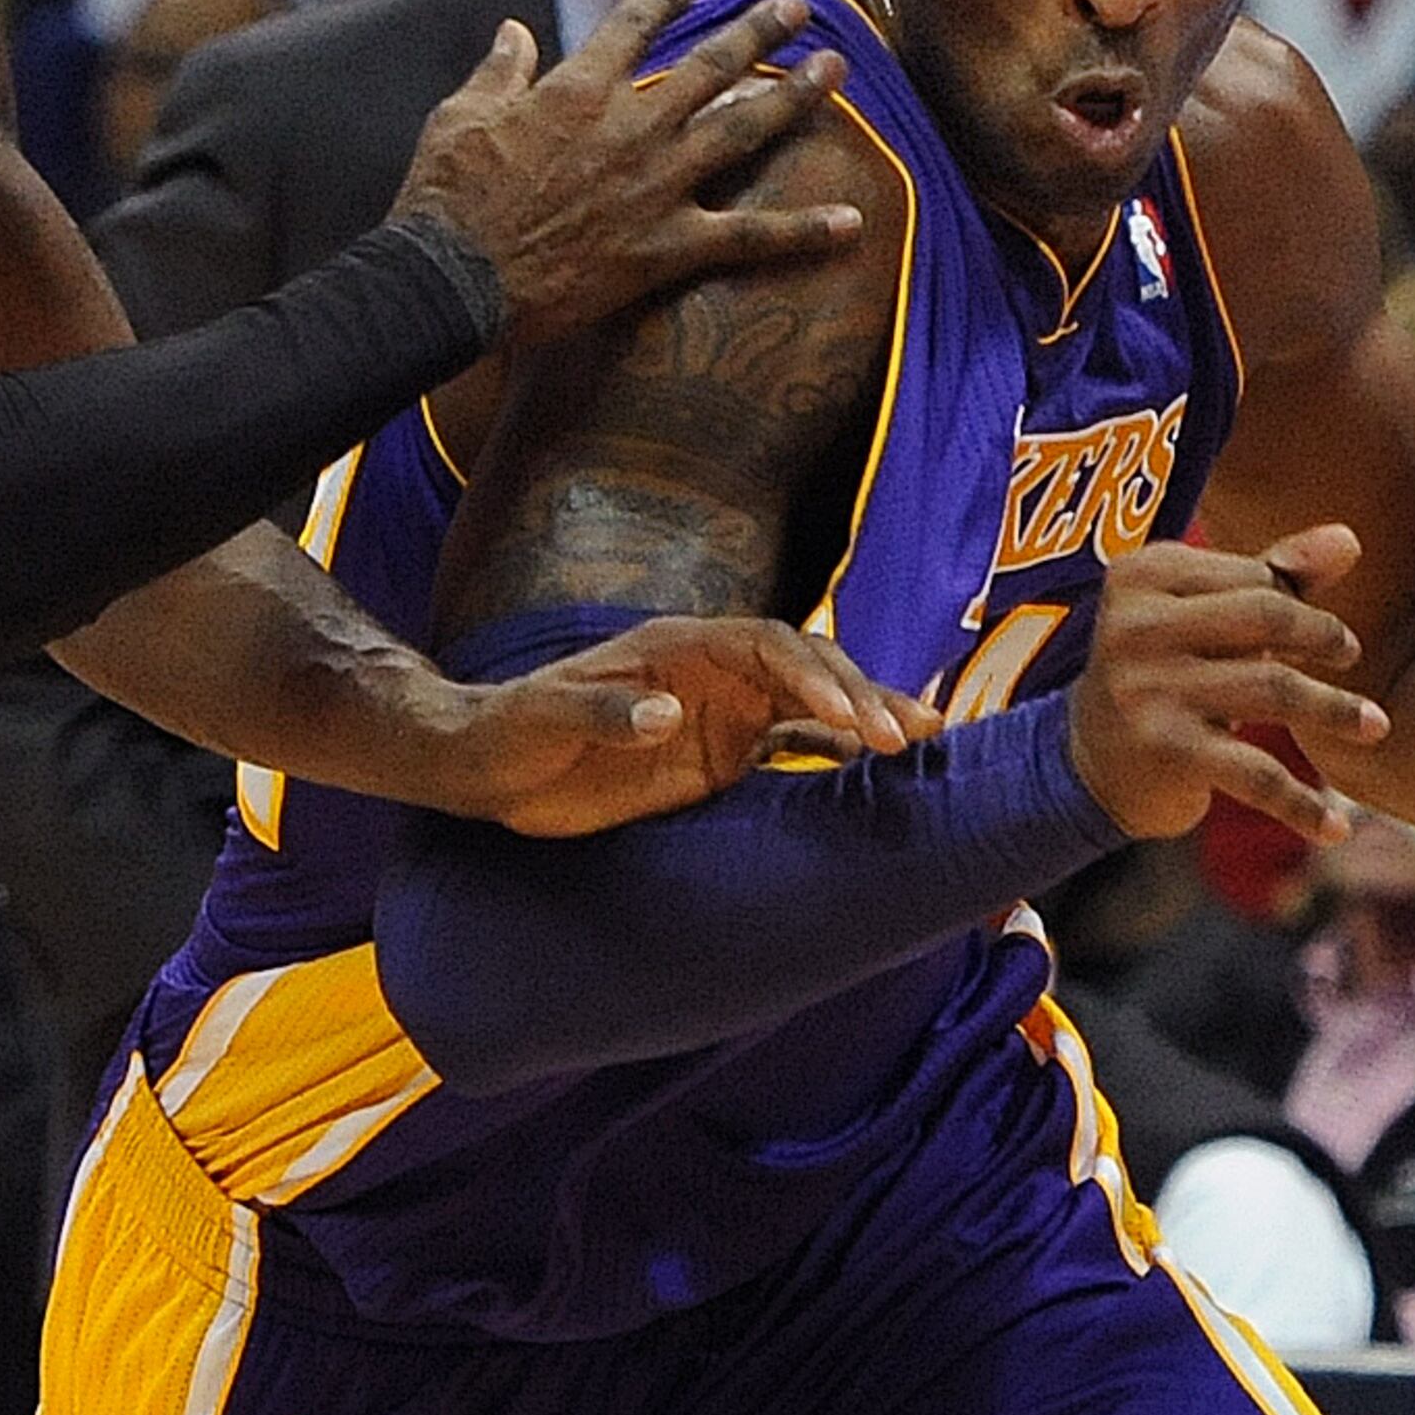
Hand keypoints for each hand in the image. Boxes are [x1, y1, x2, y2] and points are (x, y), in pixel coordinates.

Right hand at [393, 0, 856, 350]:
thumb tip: (512, 33)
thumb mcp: (459, 117)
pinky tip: (853, 222)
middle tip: (800, 9)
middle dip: (761, 31)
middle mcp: (630, 126)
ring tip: (837, 71)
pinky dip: (804, 231)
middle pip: (711, 65)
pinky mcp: (667, 246)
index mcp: (577, 89)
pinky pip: (750, 236)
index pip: (635, 24)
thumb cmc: (445, 196)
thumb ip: (499, 71)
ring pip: (744, 130)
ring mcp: (656, 185)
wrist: (451, 279)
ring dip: (796, 97)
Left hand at [443, 613, 930, 834]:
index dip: (810, 674)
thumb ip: (604, 713)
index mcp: (677, 647)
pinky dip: (840, 750)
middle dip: (859, 695)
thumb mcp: (545, 720)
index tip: (843, 715)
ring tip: (924, 742)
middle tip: (905, 738)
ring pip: (814, 703)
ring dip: (866, 718)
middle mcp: (712, 672)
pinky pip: (796, 744)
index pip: (766, 647)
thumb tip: (666, 714)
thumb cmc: (512, 732)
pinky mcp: (723, 754)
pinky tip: (881, 767)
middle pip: (805, 668)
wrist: (491, 766)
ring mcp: (724, 711)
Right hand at [1064, 528, 1387, 845]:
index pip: (1251, 574)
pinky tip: (1335, 825)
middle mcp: (1135, 625)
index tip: (1320, 632)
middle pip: (1265, 615)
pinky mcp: (1166, 751)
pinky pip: (1257, 775)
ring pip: (1273, 689)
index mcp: (1140, 574)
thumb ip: (1275, 572)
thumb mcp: (1202, 612)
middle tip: (1350, 657)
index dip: (1297, 602)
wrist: (1087, 760)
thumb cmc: (1164, 670)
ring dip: (1337, 711)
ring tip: (1375, 726)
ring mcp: (1148, 690)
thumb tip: (1350, 539)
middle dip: (1322, 636)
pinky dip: (1303, 804)